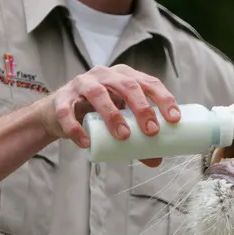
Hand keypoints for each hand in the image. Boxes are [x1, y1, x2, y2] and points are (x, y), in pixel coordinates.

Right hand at [36, 64, 180, 166]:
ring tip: (123, 136)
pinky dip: (76, 128)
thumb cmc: (97, 113)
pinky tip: (86, 142)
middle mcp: (103, 75)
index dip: (163, 99)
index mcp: (123, 76)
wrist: (59, 113)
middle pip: (126, 85)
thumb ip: (137, 139)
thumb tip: (157, 160)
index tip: (174, 119)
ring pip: (98, 94)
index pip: (148, 82)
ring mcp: (81, 84)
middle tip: (151, 131)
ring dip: (112, 115)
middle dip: (142, 107)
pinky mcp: (61, 100)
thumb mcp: (120, 121)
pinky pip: (67, 112)